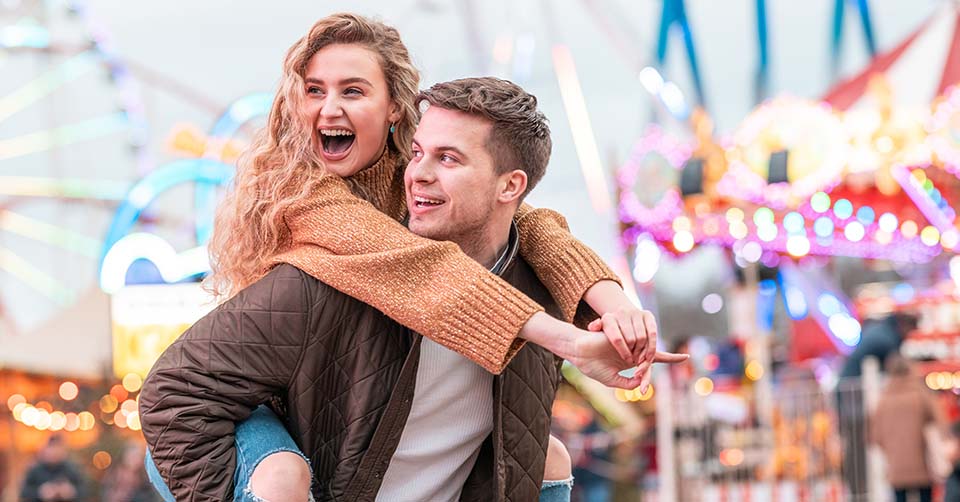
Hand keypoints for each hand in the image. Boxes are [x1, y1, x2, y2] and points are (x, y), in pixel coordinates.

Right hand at [519, 312, 685, 388]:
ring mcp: (628, 341)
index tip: (685, 357)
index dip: (670, 358)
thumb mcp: (612, 380)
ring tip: (628, 363)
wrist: (579, 353)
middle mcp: (633, 350)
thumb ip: (628, 383)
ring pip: (645, 351)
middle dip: (647, 368)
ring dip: (639, 362)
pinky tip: (626, 356)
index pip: (654, 360)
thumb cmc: (593, 366)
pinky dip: (631, 352)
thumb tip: (641, 382)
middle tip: (637, 371)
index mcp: (631, 360)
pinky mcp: (624, 334)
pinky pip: (635, 343)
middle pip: (651, 358)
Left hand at [587, 307, 656, 364]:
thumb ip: (594, 329)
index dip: (623, 352)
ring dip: (643, 351)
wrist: (622, 318)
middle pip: (631, 339)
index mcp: (608, 319)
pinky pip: (652, 332)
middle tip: (634, 361)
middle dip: (633, 353)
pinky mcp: (648, 315)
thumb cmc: (609, 332)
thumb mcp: (598, 332)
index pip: (616, 338)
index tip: (627, 360)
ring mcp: (636, 312)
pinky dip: (652, 346)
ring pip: (642, 337)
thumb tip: (594, 326)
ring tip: (640, 359)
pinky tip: (649, 356)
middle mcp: (622, 312)